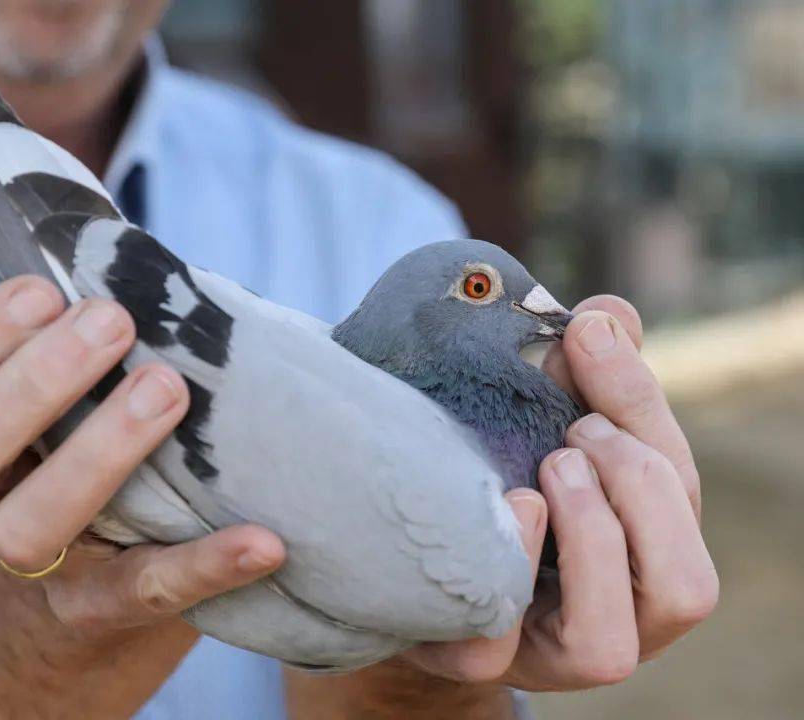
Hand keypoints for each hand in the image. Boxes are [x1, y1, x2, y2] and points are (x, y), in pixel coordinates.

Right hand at [0, 276, 284, 635]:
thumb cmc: (101, 425)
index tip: (42, 292)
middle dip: (29, 382)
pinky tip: (263, 540)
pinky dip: (204, 566)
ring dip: (94, 454)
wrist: (112, 564)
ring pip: (22, 532)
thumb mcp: (74, 370)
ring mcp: (41, 562)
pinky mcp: (108, 605)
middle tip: (111, 322)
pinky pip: (144, 592)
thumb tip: (124, 240)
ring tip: (166, 387)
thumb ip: (79, 313)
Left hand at [403, 295, 717, 690]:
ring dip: (589, 539)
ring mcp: (546, 652)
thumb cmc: (498, 477)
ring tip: (547, 472)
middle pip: (684, 583)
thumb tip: (609, 315)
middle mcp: (617, 615)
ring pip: (610, 643)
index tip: (586, 333)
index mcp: (644, 548)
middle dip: (635, 486)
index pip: (679, 489)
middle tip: (573, 432)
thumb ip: (583, 375)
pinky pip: (489, 655)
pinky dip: (494, 591)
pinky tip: (500, 516)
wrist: (409, 549)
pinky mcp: (475, 660)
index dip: (639, 404)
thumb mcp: (541, 422)